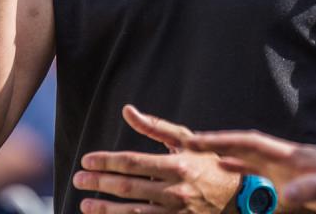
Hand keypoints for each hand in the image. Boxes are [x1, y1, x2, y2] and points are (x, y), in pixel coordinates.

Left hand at [74, 105, 239, 213]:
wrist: (238, 197)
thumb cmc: (208, 164)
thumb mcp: (185, 140)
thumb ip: (155, 126)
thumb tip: (127, 111)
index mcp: (177, 164)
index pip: (132, 162)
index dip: (106, 161)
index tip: (87, 160)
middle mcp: (174, 190)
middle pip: (126, 187)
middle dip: (98, 183)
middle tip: (78, 178)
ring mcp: (175, 212)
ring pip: (130, 212)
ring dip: (104, 209)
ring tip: (85, 204)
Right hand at [183, 131, 315, 213]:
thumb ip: (314, 190)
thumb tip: (287, 195)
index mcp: (292, 156)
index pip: (250, 143)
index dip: (221, 141)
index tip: (193, 140)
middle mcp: (287, 159)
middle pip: (243, 148)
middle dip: (214, 146)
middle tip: (182, 148)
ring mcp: (290, 169)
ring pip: (249, 161)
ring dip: (225, 159)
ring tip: (197, 163)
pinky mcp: (296, 182)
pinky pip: (261, 176)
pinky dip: (242, 175)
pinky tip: (233, 181)